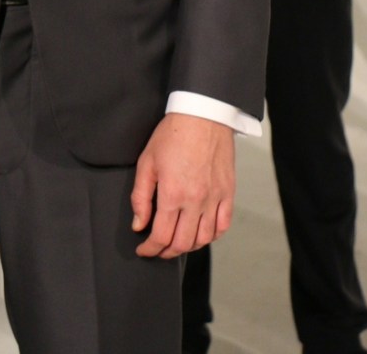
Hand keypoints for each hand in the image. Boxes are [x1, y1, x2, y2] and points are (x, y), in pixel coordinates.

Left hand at [130, 113, 234, 258]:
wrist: (202, 114)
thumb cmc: (173, 134)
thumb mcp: (147, 161)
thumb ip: (140, 196)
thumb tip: (138, 224)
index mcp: (172, 194)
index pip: (161, 236)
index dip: (150, 249)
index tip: (144, 250)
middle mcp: (195, 201)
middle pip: (182, 243)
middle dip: (166, 252)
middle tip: (158, 249)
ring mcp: (214, 198)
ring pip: (203, 239)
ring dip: (189, 247)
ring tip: (178, 243)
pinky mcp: (228, 192)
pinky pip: (223, 225)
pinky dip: (212, 235)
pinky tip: (202, 233)